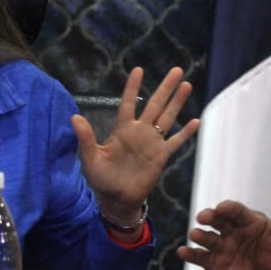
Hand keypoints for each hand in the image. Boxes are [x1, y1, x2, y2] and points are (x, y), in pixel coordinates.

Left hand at [72, 66, 199, 225]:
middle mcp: (140, 132)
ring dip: (177, 102)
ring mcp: (153, 143)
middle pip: (155, 105)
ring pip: (168, 118)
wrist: (118, 199)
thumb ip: (86, 138)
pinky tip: (196, 121)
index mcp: (122, 130)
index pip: (129, 103)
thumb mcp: (90, 158)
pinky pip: (176, 142)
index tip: (138, 70)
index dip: (133, 87)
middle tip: (177, 70)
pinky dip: (186, 133)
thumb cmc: (102, 178)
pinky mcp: (162, 156)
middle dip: (166, 88)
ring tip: (187, 85)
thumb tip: (74, 117)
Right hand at [176, 200, 270, 269]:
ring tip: (195, 235)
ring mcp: (222, 246)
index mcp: (251, 222)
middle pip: (219, 220)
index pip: (238, 212)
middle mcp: (233, 231)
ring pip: (208, 238)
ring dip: (200, 235)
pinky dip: (191, 254)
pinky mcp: (214, 263)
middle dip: (210, 216)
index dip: (230, 209)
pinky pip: (201, 257)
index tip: (222, 208)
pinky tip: (183, 252)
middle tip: (203, 217)